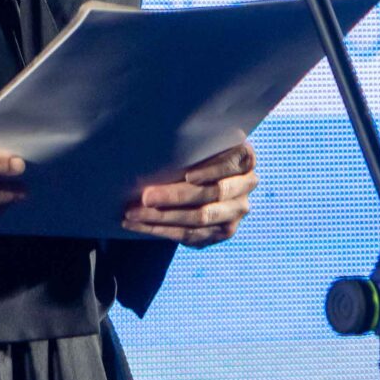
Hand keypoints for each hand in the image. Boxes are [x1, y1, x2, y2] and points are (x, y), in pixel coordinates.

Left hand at [122, 140, 256, 246]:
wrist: (204, 178)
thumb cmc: (196, 154)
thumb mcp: (200, 144)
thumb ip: (190, 146)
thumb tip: (146, 144)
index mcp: (245, 159)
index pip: (232, 164)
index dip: (212, 171)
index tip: (187, 176)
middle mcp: (246, 185)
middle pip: (212, 193)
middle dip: (176, 196)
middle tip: (145, 197)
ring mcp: (236, 212)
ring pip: (200, 217)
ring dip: (163, 217)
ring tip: (133, 213)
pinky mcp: (223, 232)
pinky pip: (191, 235)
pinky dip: (161, 230)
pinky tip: (138, 225)